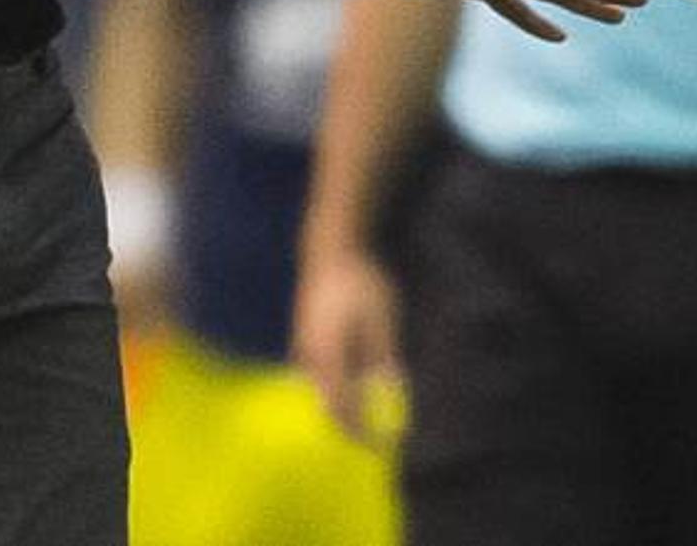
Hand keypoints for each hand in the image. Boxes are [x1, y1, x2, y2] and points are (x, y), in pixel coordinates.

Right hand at [292, 245, 402, 443]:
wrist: (330, 251)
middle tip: (376, 440)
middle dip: (351, 428)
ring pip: (320, 396)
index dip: (361, 433)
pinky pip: (318, 381)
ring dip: (342, 412)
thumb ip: (384, 359)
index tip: (382, 445)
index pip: (342, 410)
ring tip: (367, 422)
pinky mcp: (305, 343)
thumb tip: (393, 394)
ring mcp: (303, 352)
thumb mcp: (381, 320)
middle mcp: (309, 361)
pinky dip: (336, 395)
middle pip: (327, 409)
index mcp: (328, 358)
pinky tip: (353, 393)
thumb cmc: (360, 282)